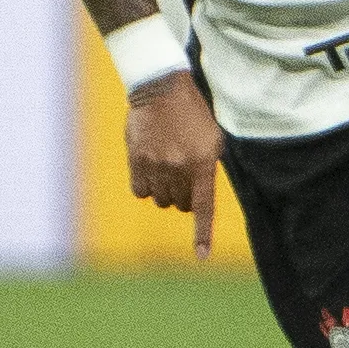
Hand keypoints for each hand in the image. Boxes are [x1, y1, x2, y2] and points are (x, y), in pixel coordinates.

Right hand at [126, 69, 223, 258]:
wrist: (162, 91)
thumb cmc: (193, 116)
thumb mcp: (212, 141)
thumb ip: (205, 171)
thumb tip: (195, 200)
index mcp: (202, 163)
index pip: (203, 206)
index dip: (203, 234)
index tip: (201, 256)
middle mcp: (179, 168)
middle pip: (180, 206)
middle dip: (183, 199)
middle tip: (184, 178)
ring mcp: (156, 165)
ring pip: (160, 201)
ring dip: (164, 193)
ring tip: (167, 168)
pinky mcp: (136, 161)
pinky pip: (140, 192)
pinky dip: (145, 187)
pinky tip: (150, 168)